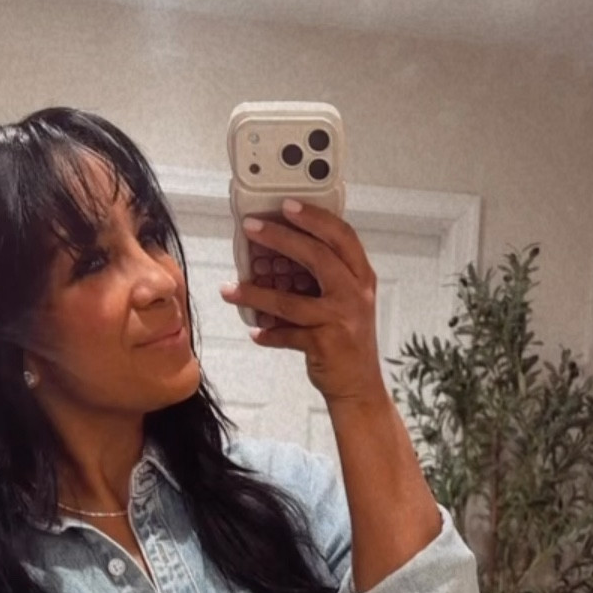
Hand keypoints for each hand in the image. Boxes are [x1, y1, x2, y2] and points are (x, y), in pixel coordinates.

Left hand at [220, 200, 386, 408]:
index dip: (314, 218)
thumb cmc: (348, 340)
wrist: (359, 387)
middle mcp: (355, 295)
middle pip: (317, 257)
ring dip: (255, 294)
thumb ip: (327, 275)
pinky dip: (268, 334)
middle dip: (280, 238)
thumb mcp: (348, 300)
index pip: (341, 236)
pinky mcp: (325, 345)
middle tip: (252, 228)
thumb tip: (280, 251)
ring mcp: (341, 320)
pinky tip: (256, 332)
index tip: (287, 205)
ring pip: (291, 301)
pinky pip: (287, 335)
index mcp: (361, 277)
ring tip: (231, 289)